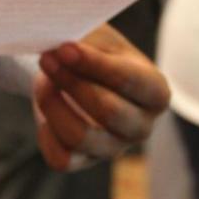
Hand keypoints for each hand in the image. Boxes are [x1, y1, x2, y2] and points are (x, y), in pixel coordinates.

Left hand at [33, 24, 169, 170]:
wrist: (77, 70)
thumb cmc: (96, 50)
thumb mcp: (100, 38)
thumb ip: (88, 42)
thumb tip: (63, 50)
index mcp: (156, 92)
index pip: (131, 82)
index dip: (96, 65)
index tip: (64, 48)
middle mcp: (141, 125)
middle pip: (109, 111)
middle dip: (72, 82)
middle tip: (47, 57)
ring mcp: (114, 147)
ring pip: (80, 138)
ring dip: (53, 104)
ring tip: (42, 79)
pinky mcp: (84, 161)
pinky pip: (60, 157)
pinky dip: (46, 131)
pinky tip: (46, 104)